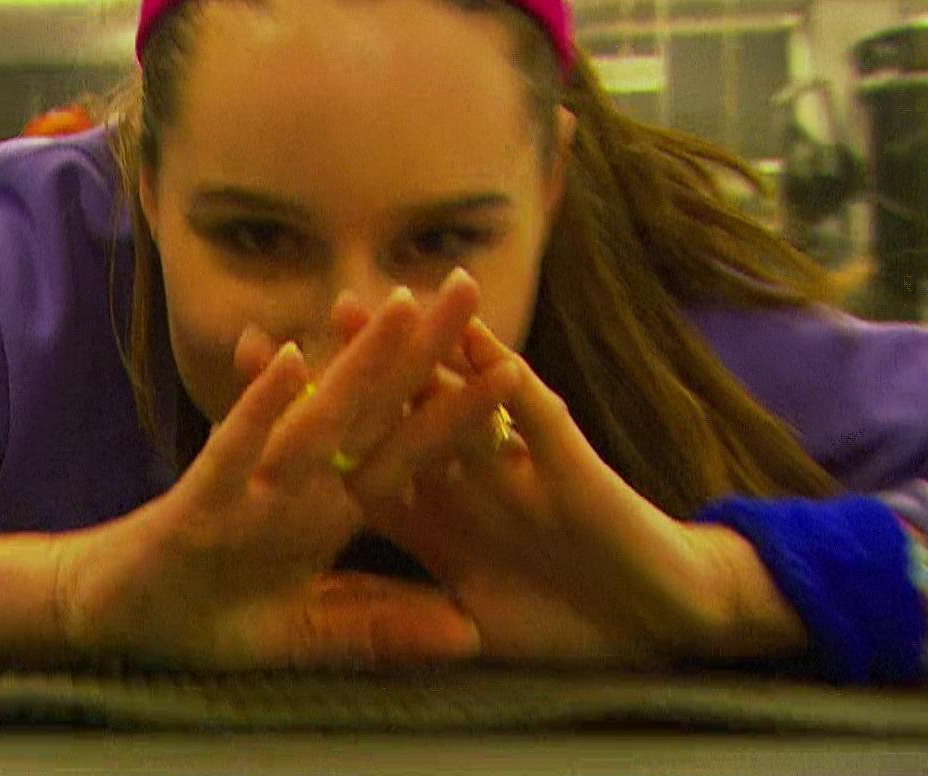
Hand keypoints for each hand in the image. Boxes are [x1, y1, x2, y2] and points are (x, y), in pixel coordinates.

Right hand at [49, 279, 492, 670]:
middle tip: (467, 284)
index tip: (514, 368)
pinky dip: (263, 406)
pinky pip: (239, 446)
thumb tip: (469, 634)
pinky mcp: (204, 497)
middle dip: (421, 351)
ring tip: (398, 307)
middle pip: (372, 409)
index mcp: (331, 509)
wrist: (117, 620)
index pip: (407, 452)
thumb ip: (381, 627)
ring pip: (317, 416)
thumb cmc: (208, 616)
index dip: (458, 412)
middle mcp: (300, 483)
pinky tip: (290, 361)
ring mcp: (253, 484)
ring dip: (356, 361)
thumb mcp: (310, 636)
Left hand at [342, 306, 807, 666]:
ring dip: (429, 351)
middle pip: (401, 416)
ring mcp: (516, 469)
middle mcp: (468, 481)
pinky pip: (530, 416)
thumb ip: (405, 615)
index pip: (359, 465)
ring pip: (459, 400)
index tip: (267, 399)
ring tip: (390, 302)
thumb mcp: (469, 625)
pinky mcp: (568, 468)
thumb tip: (329, 610)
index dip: (315, 436)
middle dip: (360, 370)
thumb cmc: (567, 623)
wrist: (660, 627)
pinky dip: (503, 380)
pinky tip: (479, 338)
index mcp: (435, 517)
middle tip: (318, 319)